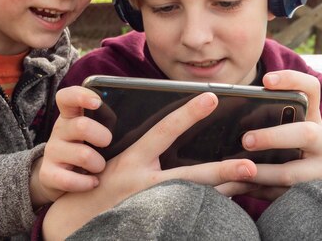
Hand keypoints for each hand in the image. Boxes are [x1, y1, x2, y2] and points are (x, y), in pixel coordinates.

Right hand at [30, 86, 111, 206]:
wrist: (58, 177)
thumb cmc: (87, 148)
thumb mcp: (93, 131)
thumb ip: (109, 121)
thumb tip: (148, 116)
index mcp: (71, 115)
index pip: (67, 97)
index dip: (81, 96)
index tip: (97, 102)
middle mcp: (60, 131)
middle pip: (80, 125)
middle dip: (101, 135)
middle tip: (108, 143)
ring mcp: (52, 152)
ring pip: (82, 155)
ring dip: (97, 163)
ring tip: (101, 167)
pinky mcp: (48, 174)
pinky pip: (69, 180)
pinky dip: (86, 183)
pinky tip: (93, 182)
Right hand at [43, 92, 257, 238]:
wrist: (71, 223)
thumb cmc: (94, 185)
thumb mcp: (114, 161)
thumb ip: (139, 147)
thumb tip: (167, 133)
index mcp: (132, 160)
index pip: (164, 131)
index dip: (188, 113)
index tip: (212, 97)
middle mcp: (142, 184)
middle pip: (190, 176)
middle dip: (222, 171)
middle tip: (249, 165)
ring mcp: (147, 207)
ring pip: (193, 200)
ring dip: (222, 193)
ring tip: (248, 184)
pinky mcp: (150, 225)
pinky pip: (186, 219)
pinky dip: (206, 212)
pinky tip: (227, 206)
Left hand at [241, 70, 321, 200]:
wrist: (310, 188)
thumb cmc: (281, 147)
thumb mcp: (275, 129)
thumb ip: (256, 119)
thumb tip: (213, 107)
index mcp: (310, 116)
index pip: (310, 89)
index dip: (292, 80)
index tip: (266, 80)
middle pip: (306, 132)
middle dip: (273, 136)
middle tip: (246, 140)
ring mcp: (321, 169)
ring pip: (291, 172)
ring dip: (260, 172)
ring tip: (236, 171)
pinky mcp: (311, 194)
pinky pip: (282, 195)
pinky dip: (257, 191)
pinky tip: (237, 187)